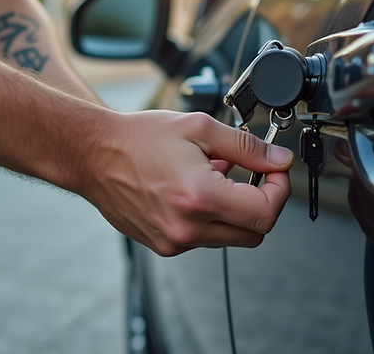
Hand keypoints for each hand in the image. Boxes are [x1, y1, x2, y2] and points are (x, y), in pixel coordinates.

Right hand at [83, 110, 293, 256]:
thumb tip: (279, 160)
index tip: (275, 172)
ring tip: (213, 175)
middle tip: (252, 175)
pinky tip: (193, 190)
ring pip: (230, 237)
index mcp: (200, 197)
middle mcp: (188, 227)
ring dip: (234, 210)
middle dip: (262, 203)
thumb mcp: (200, 128)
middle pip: (255, 233)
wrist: (94, 155)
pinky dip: (210, 217)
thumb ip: (247, 146)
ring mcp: (175, 241)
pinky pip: (205, 238)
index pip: (266, 213)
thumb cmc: (139, 138)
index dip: (280, 191)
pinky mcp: (164, 246)